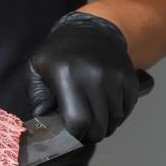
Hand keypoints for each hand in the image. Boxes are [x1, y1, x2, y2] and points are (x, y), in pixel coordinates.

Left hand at [26, 12, 138, 143]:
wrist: (91, 29)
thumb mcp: (36, 70)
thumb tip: (43, 118)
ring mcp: (114, 77)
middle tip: (81, 131)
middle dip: (89, 135)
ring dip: (104, 126)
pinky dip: (117, 116)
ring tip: (92, 117)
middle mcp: (94, 76)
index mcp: (67, 75)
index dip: (74, 135)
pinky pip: (126, 110)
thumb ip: (38, 97)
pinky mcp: (129, 78)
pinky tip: (104, 108)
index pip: (78, 121)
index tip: (69, 135)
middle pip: (99, 126)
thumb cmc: (58, 55)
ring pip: (114, 121)